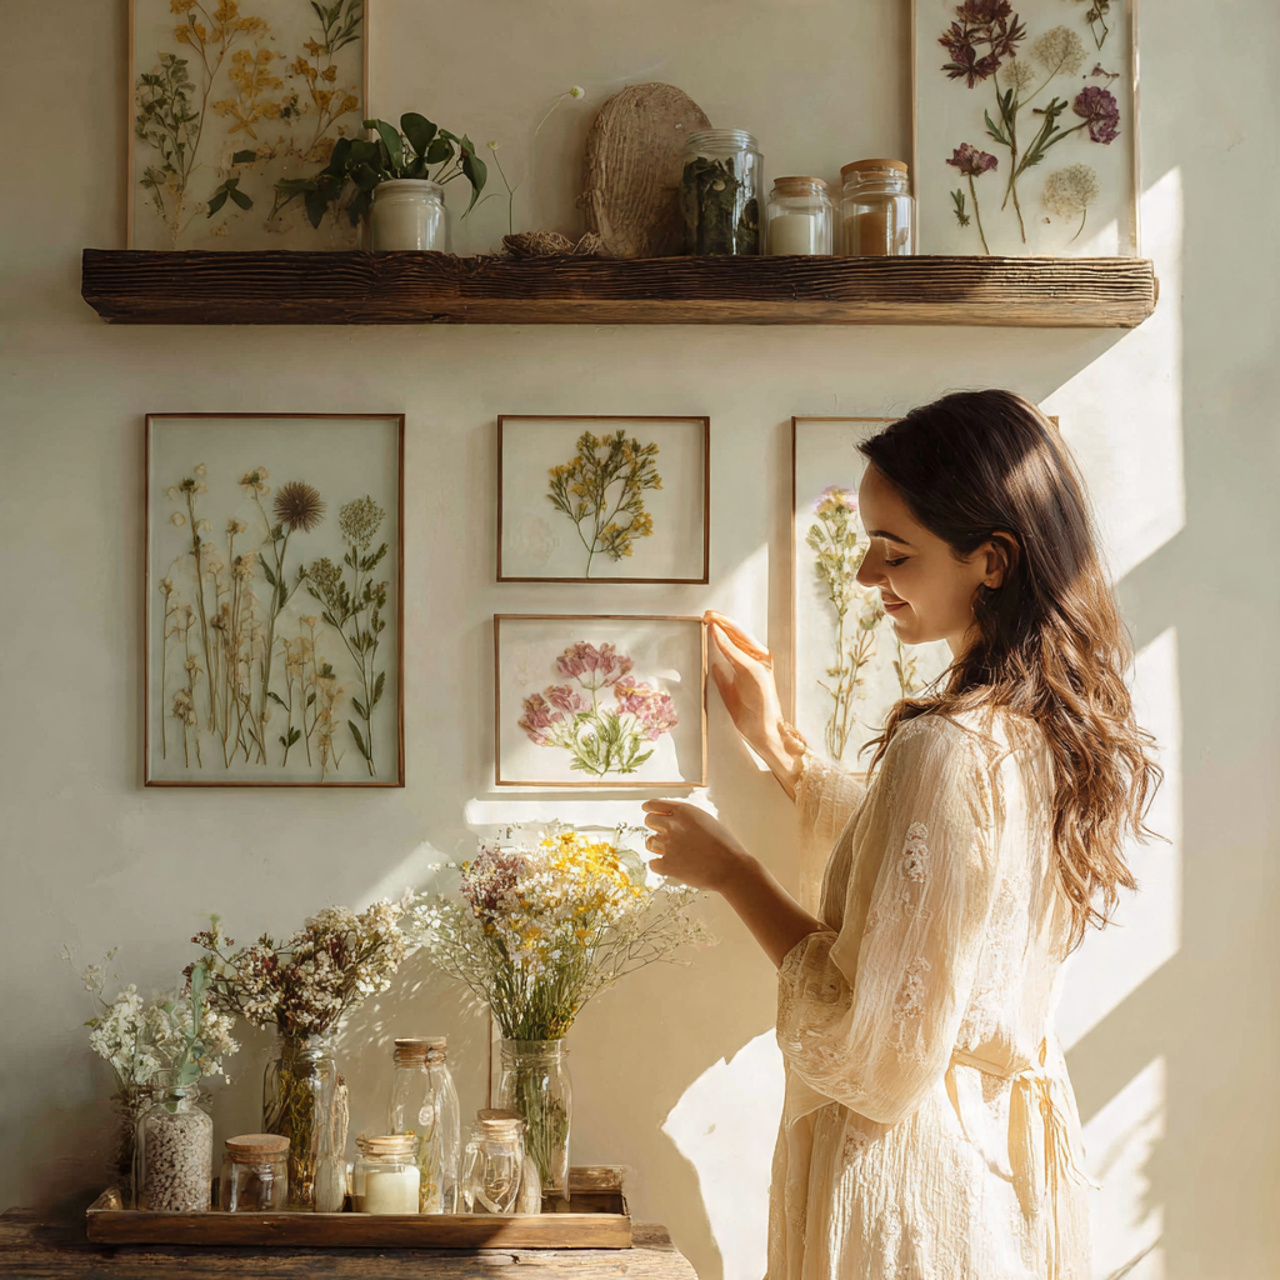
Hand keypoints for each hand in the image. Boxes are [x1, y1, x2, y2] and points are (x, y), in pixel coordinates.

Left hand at [641, 799, 751, 892]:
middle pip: (649, 821)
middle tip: (665, 835)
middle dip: (655, 826)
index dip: (649, 809)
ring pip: (650, 843)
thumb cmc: (724, 844)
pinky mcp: (667, 865)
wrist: (731, 868)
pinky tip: (672, 866)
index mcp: (683, 811)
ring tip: (674, 852)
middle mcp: (672, 825)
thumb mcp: (706, 821)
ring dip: (658, 846)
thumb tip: (670, 819)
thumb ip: (686, 818)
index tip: (647, 811)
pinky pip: (653, 864)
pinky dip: (660, 866)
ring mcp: (668, 845)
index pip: (653, 805)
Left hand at [703, 610, 803, 797]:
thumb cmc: (751, 717)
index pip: (736, 641)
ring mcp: (760, 667)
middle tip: (707, 613)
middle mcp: (759, 662)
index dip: (722, 628)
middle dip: (722, 621)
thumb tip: (713, 666)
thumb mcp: (731, 695)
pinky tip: (717, 634)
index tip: (707, 619)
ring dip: (725, 627)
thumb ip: (723, 680)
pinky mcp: (759, 675)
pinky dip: (727, 644)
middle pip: (740, 635)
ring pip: (741, 640)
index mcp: (752, 665)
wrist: (764, 734)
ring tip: (710, 618)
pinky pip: (740, 655)